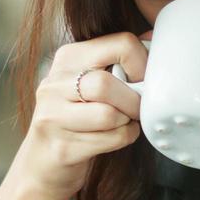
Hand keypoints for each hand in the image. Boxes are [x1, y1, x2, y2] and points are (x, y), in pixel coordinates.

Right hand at [15, 31, 148, 199]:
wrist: (43, 163)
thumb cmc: (77, 118)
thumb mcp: (91, 81)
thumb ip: (119, 60)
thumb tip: (156, 37)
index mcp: (68, 58)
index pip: (121, 44)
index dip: (143, 64)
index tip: (143, 80)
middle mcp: (54, 84)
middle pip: (107, 83)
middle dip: (133, 100)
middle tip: (136, 109)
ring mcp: (52, 117)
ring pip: (109, 114)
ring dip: (127, 122)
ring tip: (123, 122)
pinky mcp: (61, 147)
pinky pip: (110, 139)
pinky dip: (123, 138)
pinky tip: (115, 137)